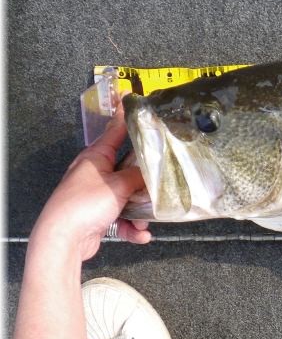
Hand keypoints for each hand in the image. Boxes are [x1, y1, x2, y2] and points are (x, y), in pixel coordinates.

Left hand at [30, 102, 151, 260]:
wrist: (63, 240)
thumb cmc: (85, 204)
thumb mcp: (119, 185)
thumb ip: (140, 176)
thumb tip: (154, 172)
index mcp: (96, 157)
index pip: (116, 130)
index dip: (126, 116)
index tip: (133, 99)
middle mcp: (96, 173)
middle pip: (129, 168)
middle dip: (145, 182)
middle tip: (161, 183)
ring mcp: (97, 194)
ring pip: (128, 196)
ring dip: (140, 212)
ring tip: (144, 223)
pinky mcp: (98, 215)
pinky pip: (122, 218)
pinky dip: (132, 227)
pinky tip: (140, 235)